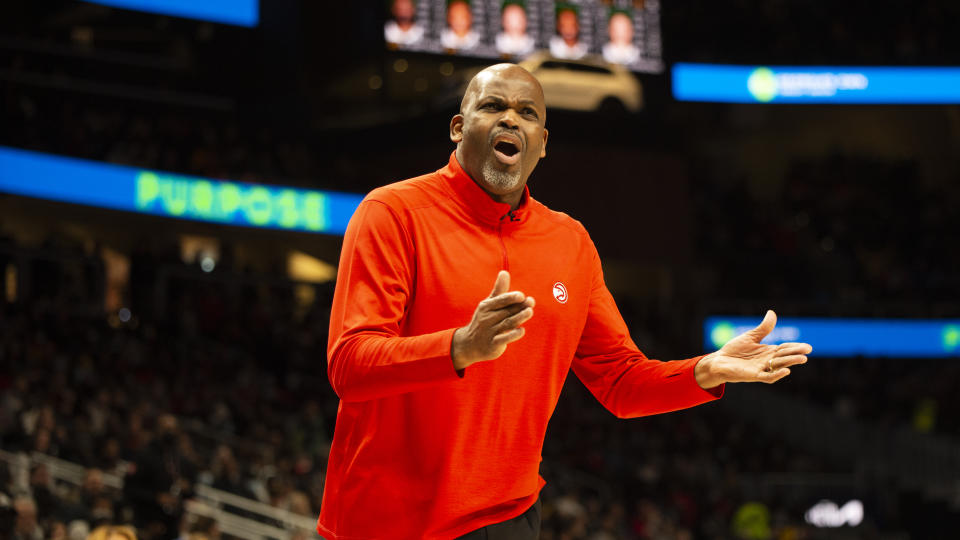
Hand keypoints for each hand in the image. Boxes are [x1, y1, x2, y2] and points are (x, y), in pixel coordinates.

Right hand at [452, 270, 534, 369]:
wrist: (470, 344)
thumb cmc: (484, 320)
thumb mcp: (489, 305)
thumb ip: (499, 290)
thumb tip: (505, 272)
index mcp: (486, 307)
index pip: (500, 301)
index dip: (511, 298)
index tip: (522, 296)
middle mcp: (487, 319)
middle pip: (506, 312)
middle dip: (519, 307)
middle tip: (531, 302)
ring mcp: (490, 332)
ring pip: (507, 324)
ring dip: (519, 318)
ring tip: (530, 312)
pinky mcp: (493, 345)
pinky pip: (504, 339)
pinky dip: (513, 334)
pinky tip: (522, 330)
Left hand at [695, 310, 811, 388]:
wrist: (719, 361)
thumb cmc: (735, 350)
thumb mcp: (751, 336)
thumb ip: (763, 328)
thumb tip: (772, 313)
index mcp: (768, 351)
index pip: (785, 348)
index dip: (796, 347)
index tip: (808, 347)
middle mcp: (767, 360)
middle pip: (785, 356)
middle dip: (796, 354)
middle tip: (807, 350)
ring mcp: (761, 368)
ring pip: (779, 366)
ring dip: (790, 363)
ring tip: (802, 359)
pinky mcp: (754, 375)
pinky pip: (767, 376)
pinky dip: (777, 375)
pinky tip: (786, 371)